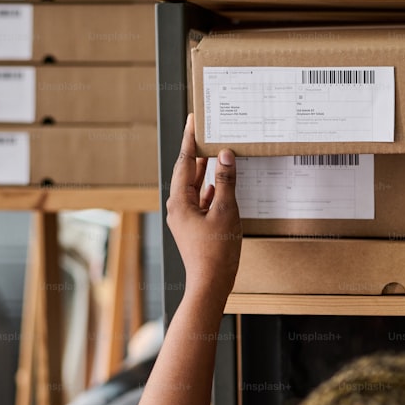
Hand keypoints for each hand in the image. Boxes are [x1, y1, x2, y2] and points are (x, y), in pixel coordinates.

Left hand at [165, 113, 240, 301]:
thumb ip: (226, 182)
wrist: (210, 284)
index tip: (193, 120)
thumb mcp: (225, 212)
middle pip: (188, 172)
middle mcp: (178, 208)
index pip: (184, 161)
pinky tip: (219, 186)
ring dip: (206, 171)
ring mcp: (186, 219)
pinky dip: (211, 190)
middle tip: (208, 132)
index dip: (190, 139)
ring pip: (195, 187)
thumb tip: (225, 156)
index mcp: (179, 201)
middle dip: (198, 153)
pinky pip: (201, 201)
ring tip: (216, 153)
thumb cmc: (215, 253)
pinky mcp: (195, 228)